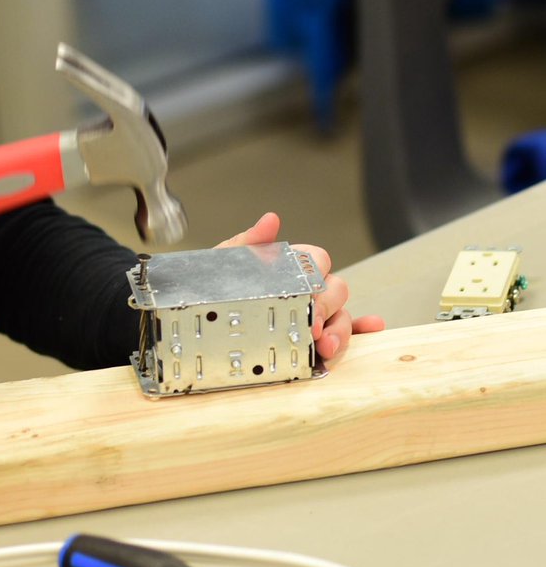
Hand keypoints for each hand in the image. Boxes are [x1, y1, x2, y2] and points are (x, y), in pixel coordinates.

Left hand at [216, 211, 383, 365]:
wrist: (194, 320)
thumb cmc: (211, 288)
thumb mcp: (223, 265)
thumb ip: (247, 243)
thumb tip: (270, 220)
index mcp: (287, 266)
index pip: (318, 260)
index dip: (316, 278)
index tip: (305, 299)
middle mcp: (305, 288)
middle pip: (336, 290)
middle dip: (326, 310)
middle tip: (310, 328)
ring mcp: (313, 313)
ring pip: (343, 315)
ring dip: (342, 330)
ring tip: (326, 347)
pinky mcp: (316, 337)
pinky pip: (346, 332)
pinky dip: (361, 331)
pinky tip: (371, 329)